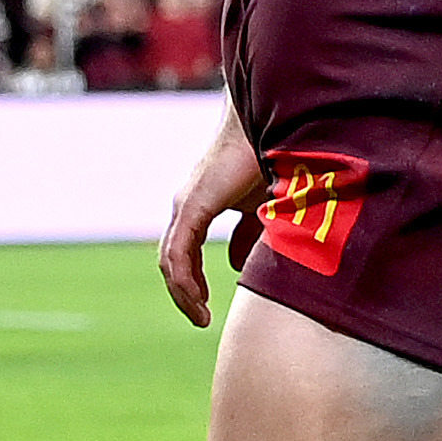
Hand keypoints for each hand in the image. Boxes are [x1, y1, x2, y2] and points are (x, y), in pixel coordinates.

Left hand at [156, 114, 262, 326]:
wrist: (270, 122)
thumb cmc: (268, 156)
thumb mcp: (262, 205)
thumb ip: (248, 234)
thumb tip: (235, 267)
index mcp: (198, 206)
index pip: (184, 253)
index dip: (192, 281)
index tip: (206, 306)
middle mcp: (185, 207)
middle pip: (173, 261)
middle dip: (185, 293)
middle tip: (201, 318)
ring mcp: (186, 206)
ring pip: (171, 261)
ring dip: (183, 292)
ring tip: (200, 316)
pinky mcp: (193, 206)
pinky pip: (178, 253)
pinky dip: (185, 279)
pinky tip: (197, 298)